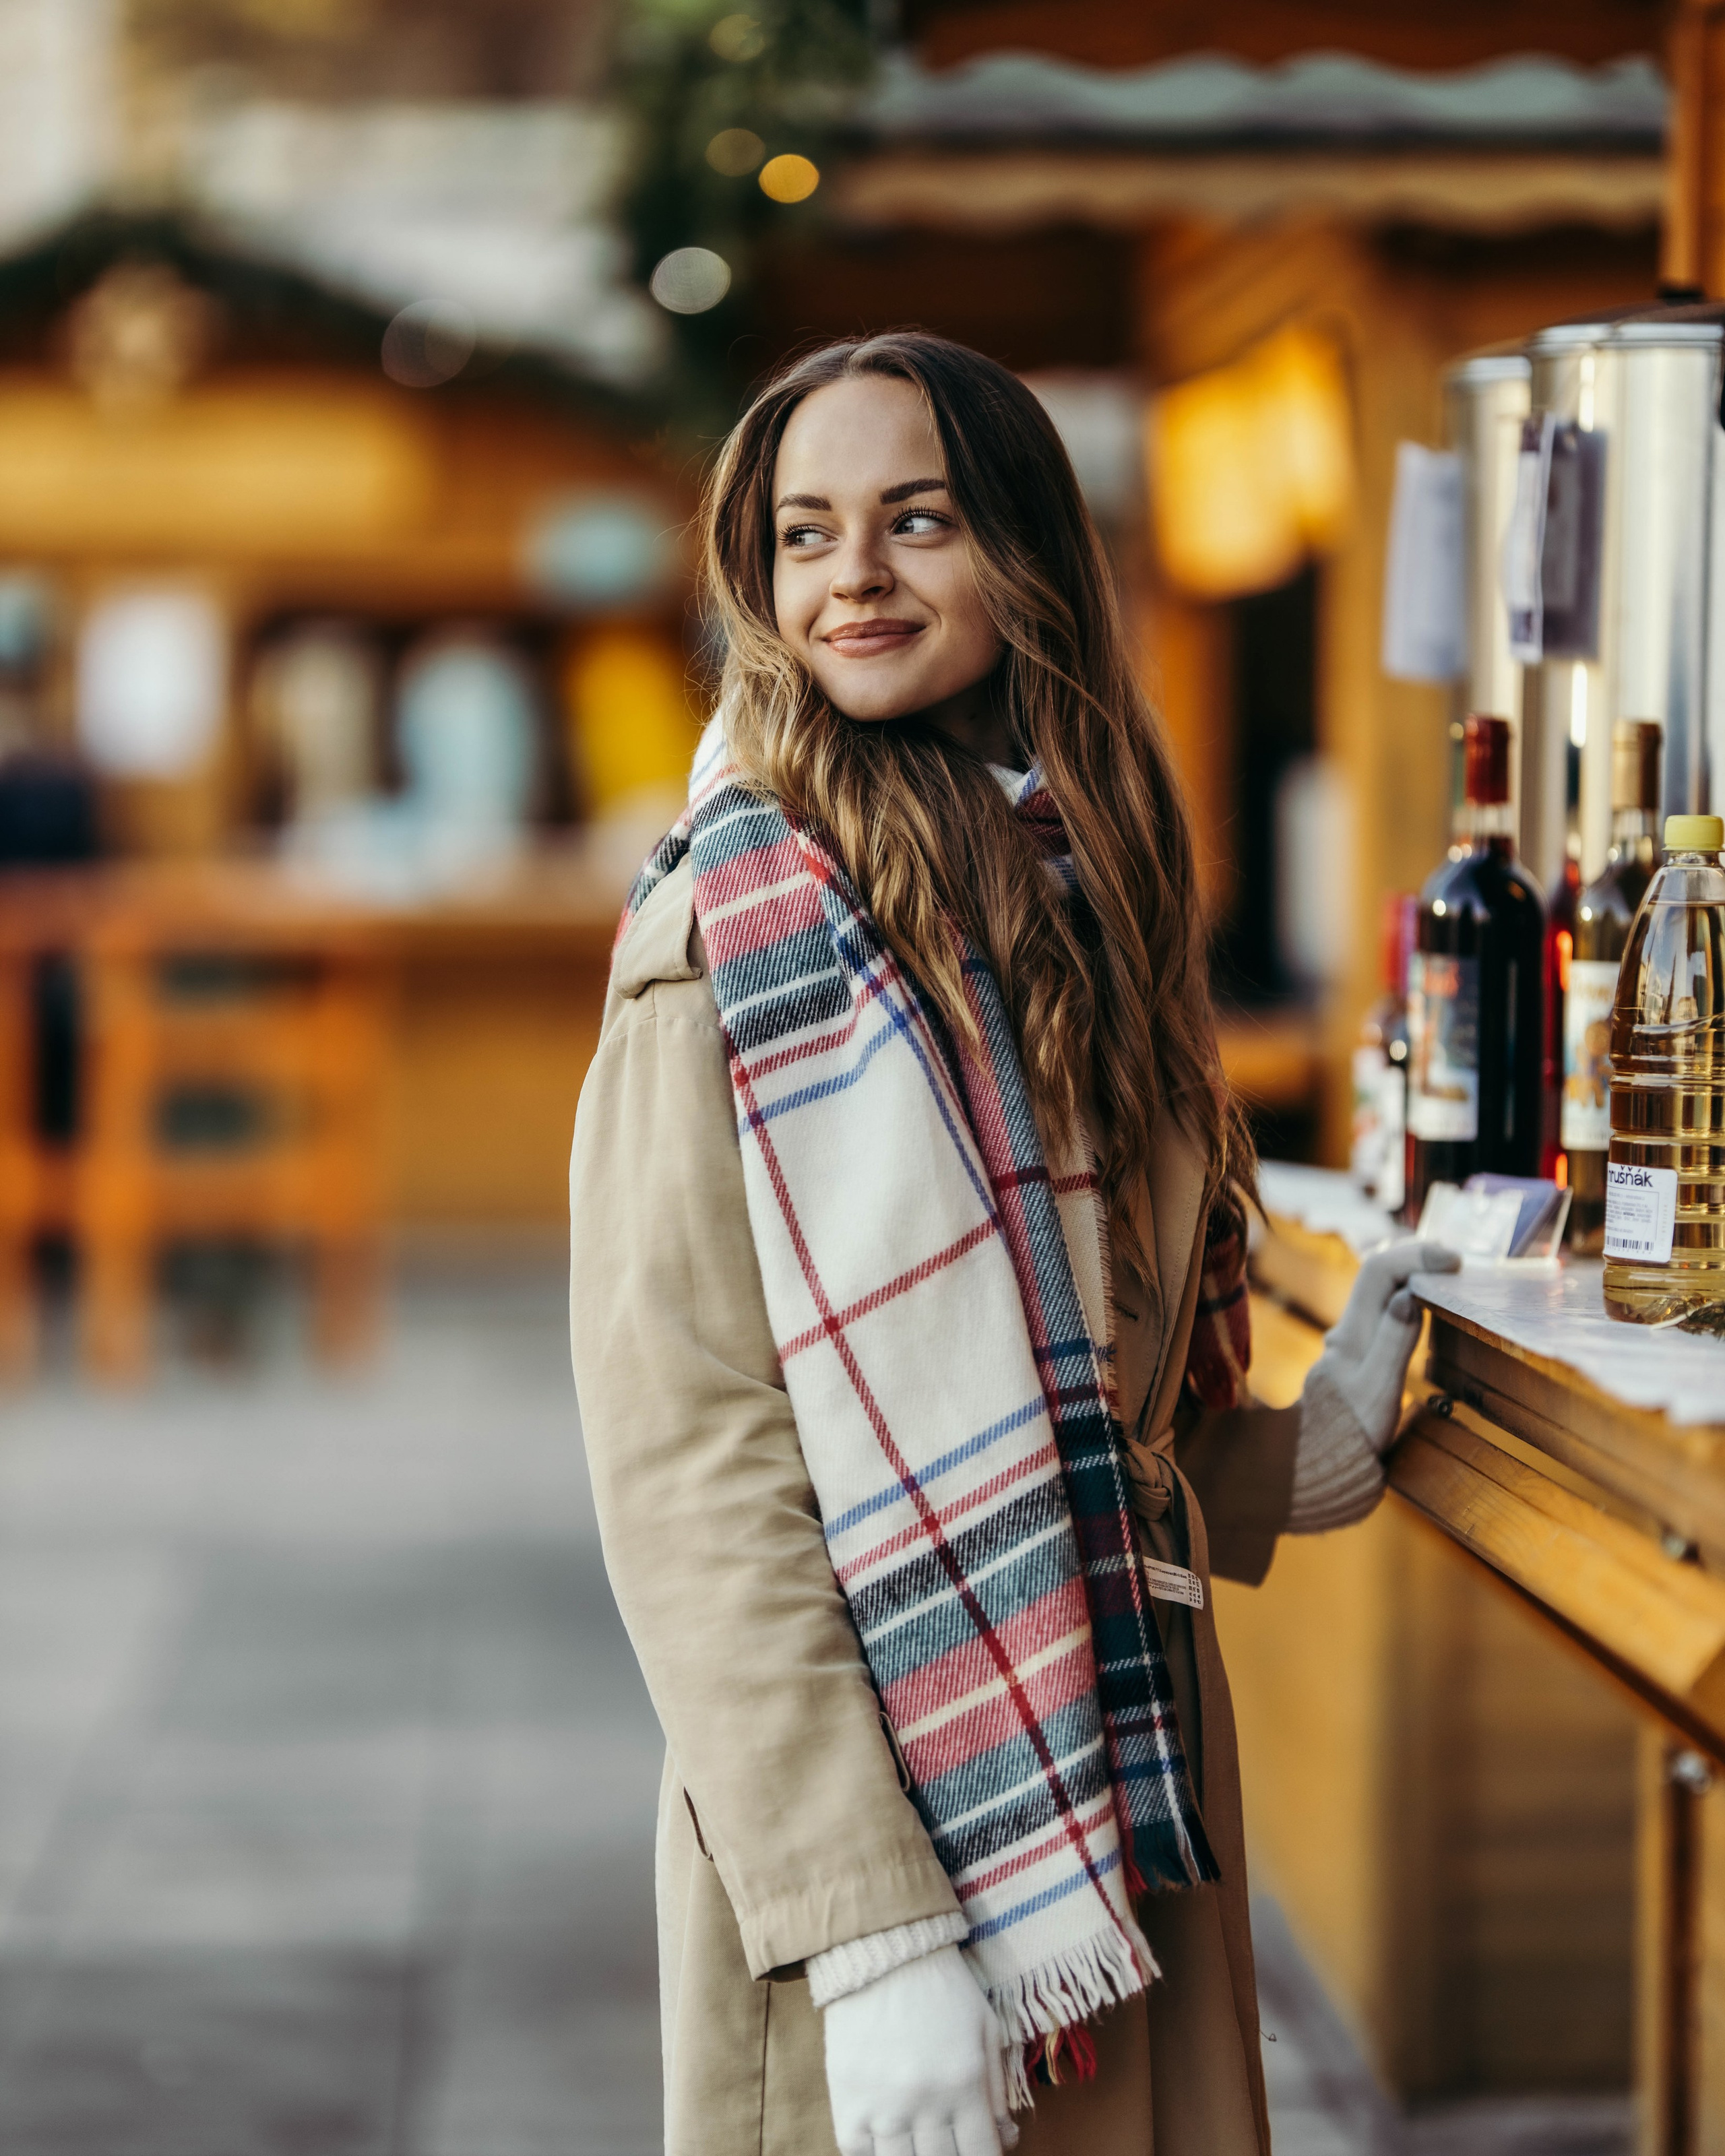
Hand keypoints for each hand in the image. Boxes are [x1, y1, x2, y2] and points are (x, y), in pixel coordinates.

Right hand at [823, 1943, 1016, 2155]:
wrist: (883, 1951)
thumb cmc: (942, 1988)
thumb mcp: (985, 2030)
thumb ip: (997, 2090)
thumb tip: (1007, 2140)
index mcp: (965, 2083)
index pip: (980, 2155)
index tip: (977, 2150)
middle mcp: (925, 2101)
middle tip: (945, 2143)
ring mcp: (882, 2105)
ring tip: (916, 2142)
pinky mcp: (846, 2099)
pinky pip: (857, 2154)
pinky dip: (872, 2154)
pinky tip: (884, 2140)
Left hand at [1288, 1239, 1459, 1533]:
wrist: (1317, 1473)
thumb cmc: (1347, 1437)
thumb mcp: (1377, 1391)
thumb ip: (1394, 1342)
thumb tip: (1409, 1294)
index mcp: (1353, 1333)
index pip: (1380, 1271)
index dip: (1417, 1256)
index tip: (1455, 1261)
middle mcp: (1349, 1333)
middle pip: (1380, 1277)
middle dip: (1416, 1260)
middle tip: (1456, 1265)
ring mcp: (1352, 1348)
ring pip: (1382, 1297)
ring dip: (1413, 1280)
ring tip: (1449, 1281)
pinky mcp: (1359, 1366)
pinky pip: (1385, 1319)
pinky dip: (1409, 1305)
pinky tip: (1428, 1314)